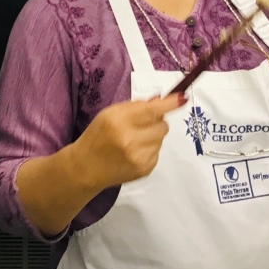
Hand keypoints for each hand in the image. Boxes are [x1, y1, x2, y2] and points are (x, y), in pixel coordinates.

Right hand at [70, 94, 186, 190]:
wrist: (86, 168)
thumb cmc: (98, 136)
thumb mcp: (110, 114)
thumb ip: (135, 106)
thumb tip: (161, 100)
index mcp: (118, 121)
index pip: (151, 111)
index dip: (169, 104)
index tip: (182, 98)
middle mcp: (129, 140)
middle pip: (162, 125)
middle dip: (157, 122)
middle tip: (141, 124)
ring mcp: (138, 158)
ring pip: (161, 139)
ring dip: (152, 136)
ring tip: (134, 140)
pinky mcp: (144, 170)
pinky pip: (158, 152)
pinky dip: (149, 149)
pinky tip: (134, 152)